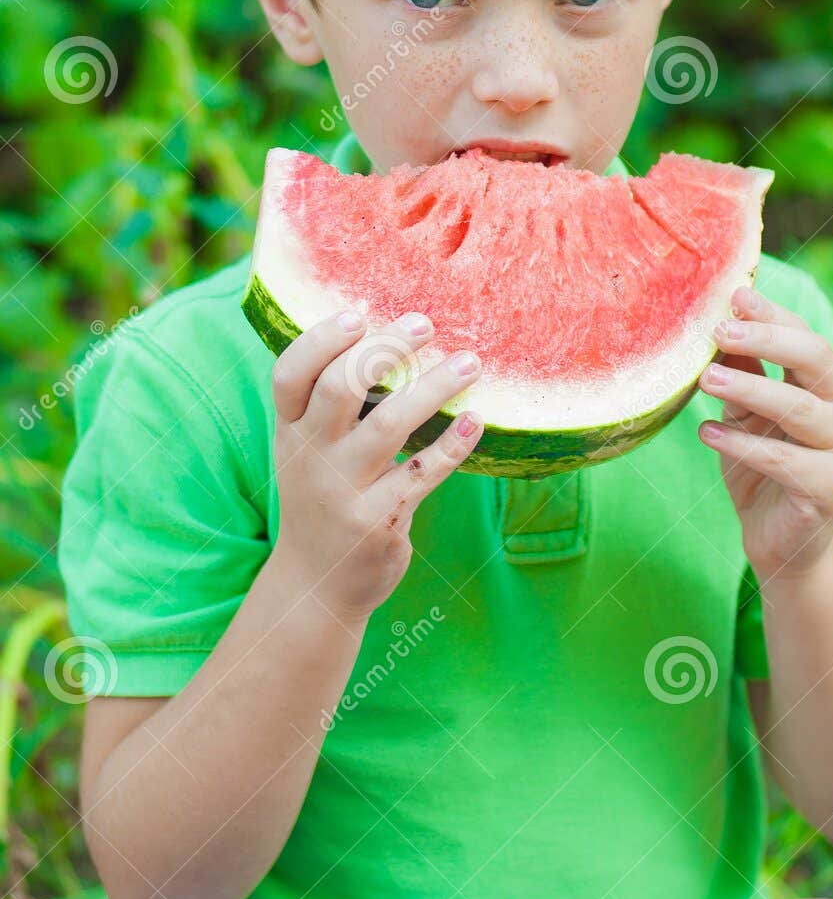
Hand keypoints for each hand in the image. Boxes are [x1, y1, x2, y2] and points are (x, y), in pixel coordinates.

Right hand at [270, 309, 483, 621]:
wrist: (317, 584)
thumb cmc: (324, 496)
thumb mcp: (310, 449)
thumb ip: (331, 402)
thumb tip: (384, 332)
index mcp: (291, 431)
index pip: (290, 374)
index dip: (320, 340)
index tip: (357, 314)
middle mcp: (311, 457)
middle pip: (339, 388)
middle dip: (383, 348)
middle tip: (424, 323)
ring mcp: (343, 491)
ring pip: (389, 424)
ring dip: (433, 387)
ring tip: (469, 362)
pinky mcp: (379, 521)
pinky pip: (423, 473)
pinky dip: (453, 443)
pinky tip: (476, 420)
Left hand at [696, 285, 832, 581]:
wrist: (778, 542)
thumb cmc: (759, 466)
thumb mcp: (743, 412)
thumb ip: (740, 371)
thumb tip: (718, 321)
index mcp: (826, 385)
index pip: (805, 334)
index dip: (772, 314)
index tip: (735, 294)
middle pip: (816, 359)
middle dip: (768, 339)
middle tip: (720, 330)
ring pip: (801, 408)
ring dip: (751, 388)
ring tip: (705, 378)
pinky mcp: (829, 490)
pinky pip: (785, 460)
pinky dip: (743, 444)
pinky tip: (708, 432)